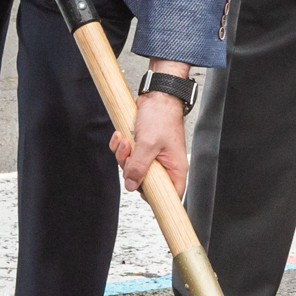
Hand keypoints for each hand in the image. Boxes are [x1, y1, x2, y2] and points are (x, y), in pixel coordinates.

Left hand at [111, 82, 191, 196]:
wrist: (156, 96)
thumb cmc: (162, 117)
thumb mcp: (149, 144)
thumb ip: (139, 166)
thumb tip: (131, 184)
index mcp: (175, 168)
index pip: (170, 195)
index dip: (156, 198)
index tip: (142, 191)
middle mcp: (165, 165)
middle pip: (144, 183)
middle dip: (131, 170)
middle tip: (130, 156)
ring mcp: (152, 157)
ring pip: (132, 169)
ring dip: (123, 155)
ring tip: (126, 141)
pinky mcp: (142, 149)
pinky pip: (127, 156)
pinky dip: (121, 147)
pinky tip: (122, 136)